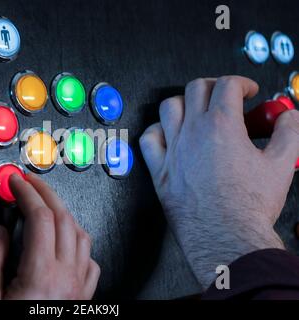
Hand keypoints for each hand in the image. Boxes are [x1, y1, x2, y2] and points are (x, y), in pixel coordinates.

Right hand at [0, 173, 99, 299]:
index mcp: (41, 276)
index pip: (40, 217)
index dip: (27, 193)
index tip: (16, 182)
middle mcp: (66, 279)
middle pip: (64, 218)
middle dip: (46, 193)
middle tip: (31, 181)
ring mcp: (79, 287)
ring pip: (82, 235)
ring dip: (64, 214)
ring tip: (47, 205)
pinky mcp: (84, 296)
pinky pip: (89, 260)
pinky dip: (77, 242)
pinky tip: (65, 241)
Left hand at [139, 76, 298, 287]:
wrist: (225, 236)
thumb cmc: (249, 205)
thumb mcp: (281, 164)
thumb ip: (288, 133)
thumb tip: (291, 117)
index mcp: (221, 125)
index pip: (226, 85)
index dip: (241, 82)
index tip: (248, 91)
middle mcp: (192, 132)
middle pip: (196, 88)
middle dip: (213, 86)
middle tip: (224, 97)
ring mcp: (173, 150)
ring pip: (169, 107)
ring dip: (185, 103)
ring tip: (197, 111)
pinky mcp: (160, 170)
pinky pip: (149, 139)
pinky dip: (158, 130)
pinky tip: (169, 134)